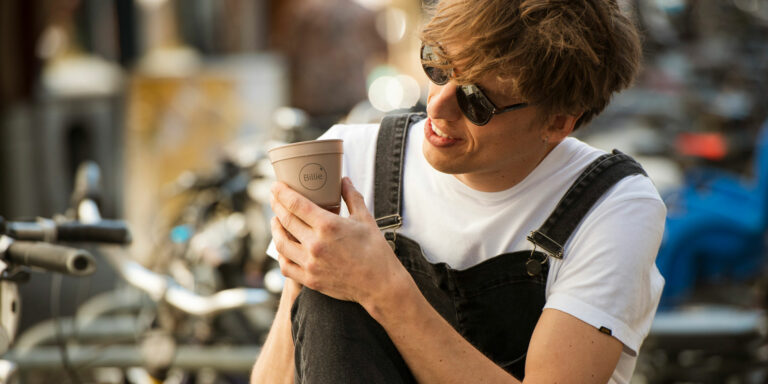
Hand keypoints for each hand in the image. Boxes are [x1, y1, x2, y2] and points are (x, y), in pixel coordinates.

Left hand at [270, 177, 408, 305]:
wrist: (380, 284)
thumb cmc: (375, 250)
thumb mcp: (365, 219)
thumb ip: (352, 197)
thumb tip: (344, 180)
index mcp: (328, 226)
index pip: (296, 204)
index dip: (282, 193)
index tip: (276, 186)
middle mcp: (315, 244)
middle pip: (285, 220)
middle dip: (276, 205)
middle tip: (274, 197)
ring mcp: (310, 264)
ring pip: (281, 243)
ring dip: (275, 229)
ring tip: (275, 220)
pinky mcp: (310, 280)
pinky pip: (285, 266)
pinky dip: (280, 254)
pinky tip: (282, 246)